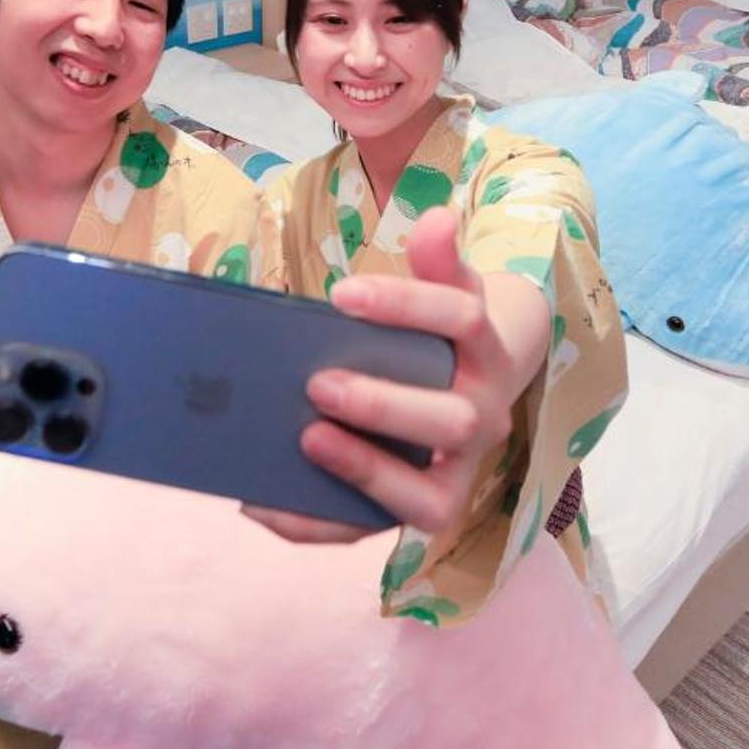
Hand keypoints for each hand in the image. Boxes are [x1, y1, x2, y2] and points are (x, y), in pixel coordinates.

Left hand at [247, 207, 537, 544]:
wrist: (477, 391)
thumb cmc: (443, 338)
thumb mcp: (448, 291)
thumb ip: (439, 260)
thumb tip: (439, 217)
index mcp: (488, 354)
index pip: (464, 321)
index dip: (408, 306)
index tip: (340, 294)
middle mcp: (483, 420)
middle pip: (456, 420)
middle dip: (385, 405)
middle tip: (318, 383)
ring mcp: (455, 475)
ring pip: (427, 496)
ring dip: (365, 472)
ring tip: (305, 440)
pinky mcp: (419, 511)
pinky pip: (372, 531)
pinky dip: (315, 525)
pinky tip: (260, 502)